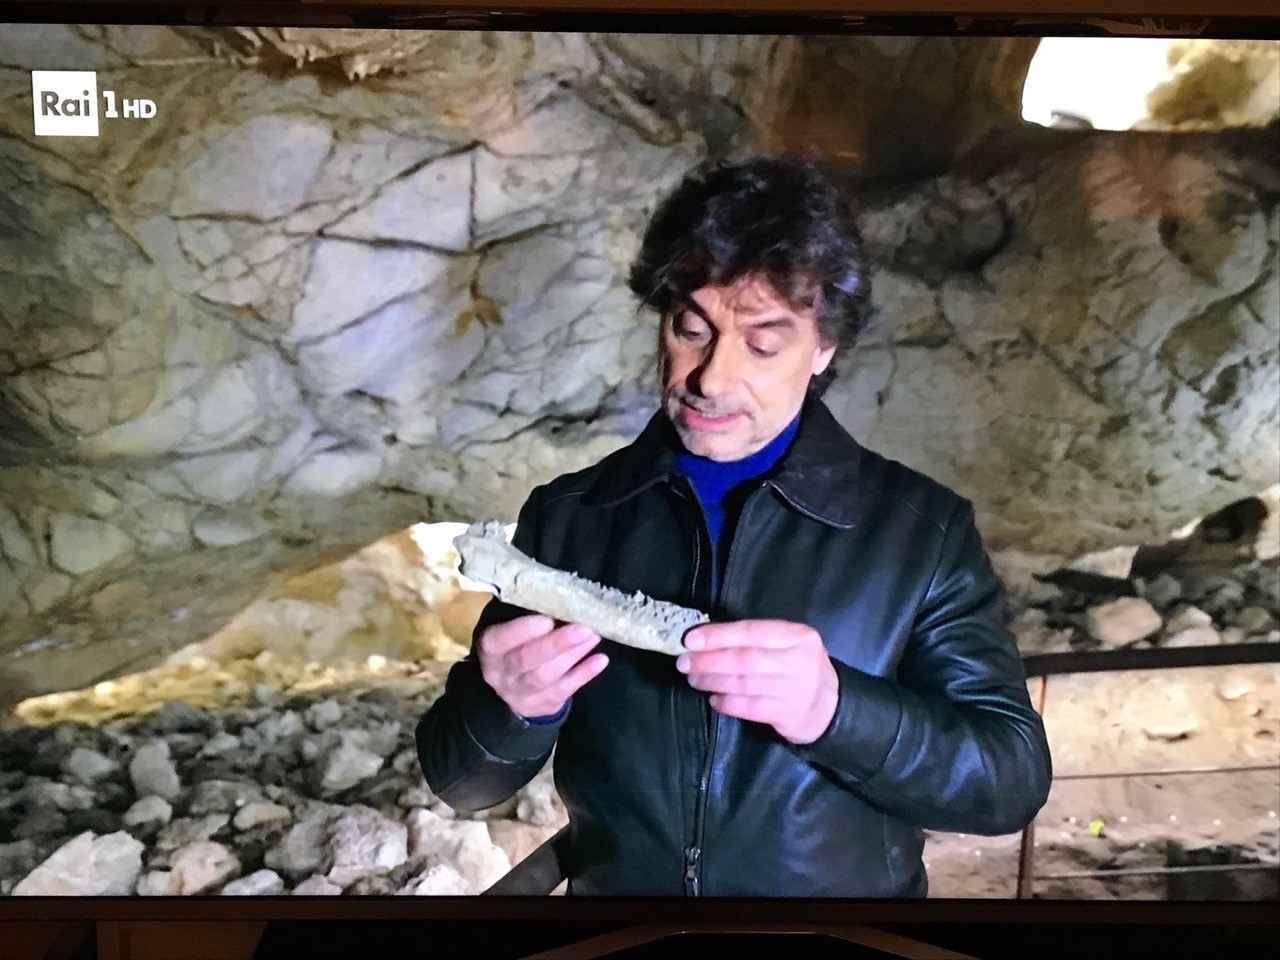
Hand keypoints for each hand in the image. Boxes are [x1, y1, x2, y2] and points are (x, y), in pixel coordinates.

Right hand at [478, 615, 607, 718]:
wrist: (515, 688)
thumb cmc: (517, 645)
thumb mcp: (512, 631)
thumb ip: (529, 617)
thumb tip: (562, 600)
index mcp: (490, 648)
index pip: (500, 639)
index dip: (522, 631)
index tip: (547, 619)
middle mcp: (501, 673)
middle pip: (526, 659)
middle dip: (557, 644)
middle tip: (584, 628)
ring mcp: (520, 693)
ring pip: (546, 676)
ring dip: (573, 655)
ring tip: (594, 636)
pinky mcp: (542, 705)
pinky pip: (564, 690)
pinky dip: (583, 674)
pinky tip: (600, 660)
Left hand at [676, 620, 838, 744]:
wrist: (831, 704)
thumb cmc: (799, 666)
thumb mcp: (788, 643)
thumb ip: (756, 639)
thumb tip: (707, 639)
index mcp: (796, 636)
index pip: (750, 632)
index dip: (717, 636)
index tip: (690, 639)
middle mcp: (797, 661)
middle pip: (744, 660)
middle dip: (709, 661)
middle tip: (684, 662)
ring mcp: (794, 690)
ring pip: (743, 685)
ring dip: (713, 681)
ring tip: (694, 679)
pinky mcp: (788, 716)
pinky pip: (749, 708)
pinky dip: (727, 703)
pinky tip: (714, 699)